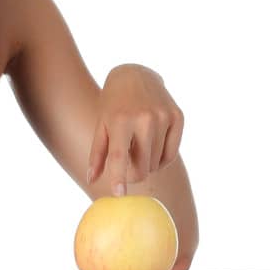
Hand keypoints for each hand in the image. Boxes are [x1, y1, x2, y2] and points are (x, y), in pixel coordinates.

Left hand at [87, 65, 184, 193]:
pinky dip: (161, 159)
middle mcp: (145, 118)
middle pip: (142, 166)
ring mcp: (164, 117)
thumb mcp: (101, 125)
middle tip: (128, 170)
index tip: (118, 194)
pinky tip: (153, 147)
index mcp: (120, 120)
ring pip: (156, 163)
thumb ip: (97, 154)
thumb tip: (92, 180)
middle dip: (134, 175)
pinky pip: (171, 154)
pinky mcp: (178, 116)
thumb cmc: (113, 105)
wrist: (135, 75)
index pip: (119, 156)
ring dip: (147, 164)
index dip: (119, 177)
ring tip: (139, 148)